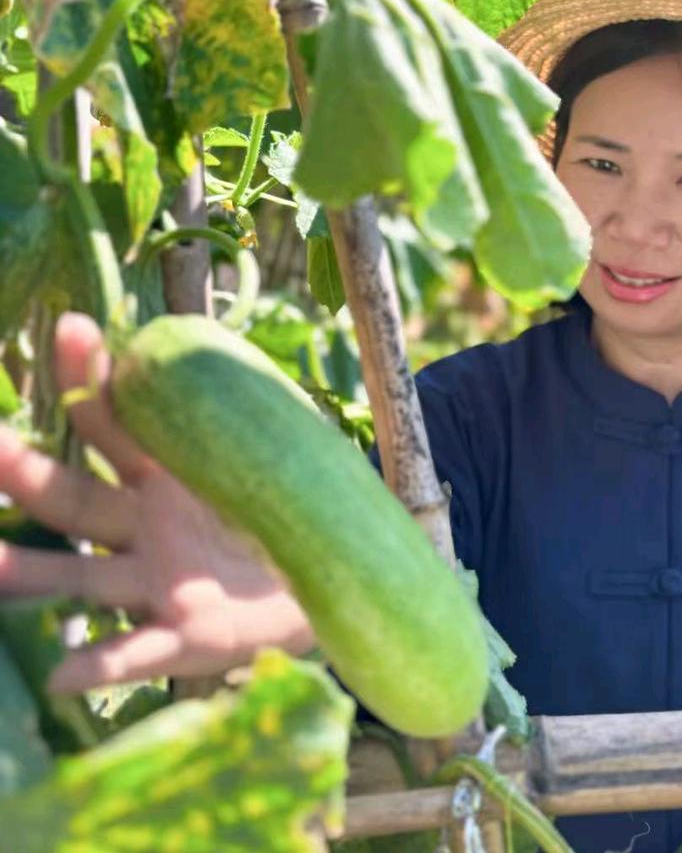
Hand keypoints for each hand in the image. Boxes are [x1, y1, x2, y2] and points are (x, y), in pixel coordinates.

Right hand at [0, 312, 316, 694]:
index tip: (69, 327)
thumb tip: (212, 339)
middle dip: (23, 472)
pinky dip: (100, 665)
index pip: (113, 425)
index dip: (87, 382)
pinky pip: (136, 652)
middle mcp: (146, 528)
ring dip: (30, 572)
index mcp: (167, 476)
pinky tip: (63, 678)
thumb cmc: (283, 508)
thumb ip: (239, 405)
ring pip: (82, 577)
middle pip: (74, 500)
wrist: (326, 576)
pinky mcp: (185, 636)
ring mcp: (159, 584)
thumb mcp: (268, 449)